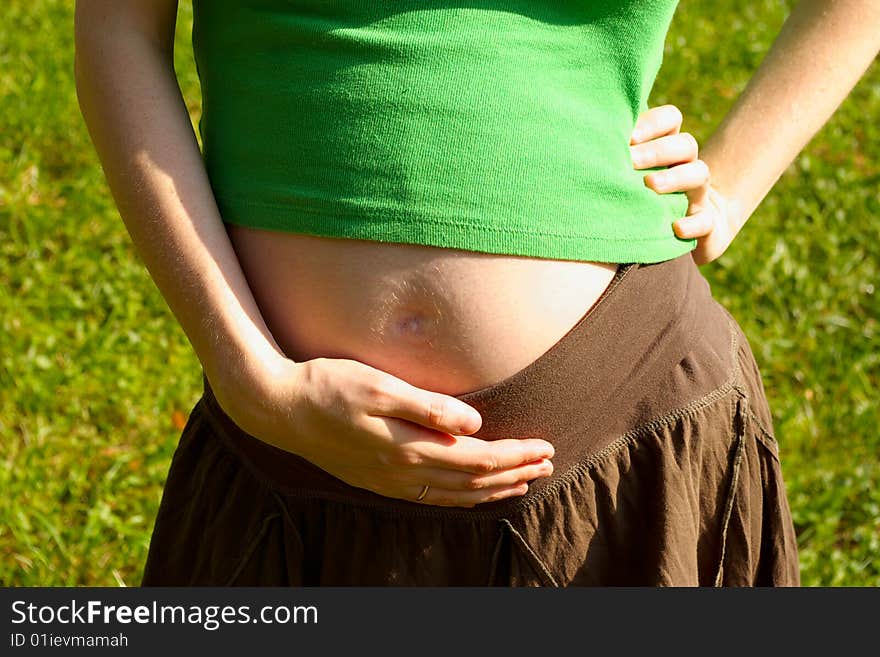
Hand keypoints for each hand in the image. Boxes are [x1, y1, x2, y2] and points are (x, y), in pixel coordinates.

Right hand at [213, 356, 554, 507]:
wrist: (279, 409)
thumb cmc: (328, 386)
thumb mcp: (379, 385)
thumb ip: (428, 407)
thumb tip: (476, 425)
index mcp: (408, 448)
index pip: (479, 459)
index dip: (516, 455)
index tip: (544, 446)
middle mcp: (403, 472)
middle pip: (473, 481)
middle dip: (515, 472)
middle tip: (547, 463)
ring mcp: (389, 482)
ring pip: (456, 495)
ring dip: (494, 489)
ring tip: (524, 481)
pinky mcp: (378, 481)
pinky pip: (433, 499)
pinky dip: (462, 498)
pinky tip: (473, 492)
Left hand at [630, 104, 742, 264]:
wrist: (684, 230)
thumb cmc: (643, 197)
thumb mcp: (632, 174)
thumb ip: (616, 158)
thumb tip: (585, 141)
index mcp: (667, 148)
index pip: (670, 119)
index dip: (653, 123)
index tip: (627, 137)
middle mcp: (686, 166)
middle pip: (685, 144)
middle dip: (657, 150)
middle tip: (630, 159)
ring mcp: (698, 194)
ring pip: (699, 174)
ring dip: (675, 178)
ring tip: (650, 185)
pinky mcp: (706, 224)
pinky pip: (706, 221)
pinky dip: (693, 224)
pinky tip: (676, 228)